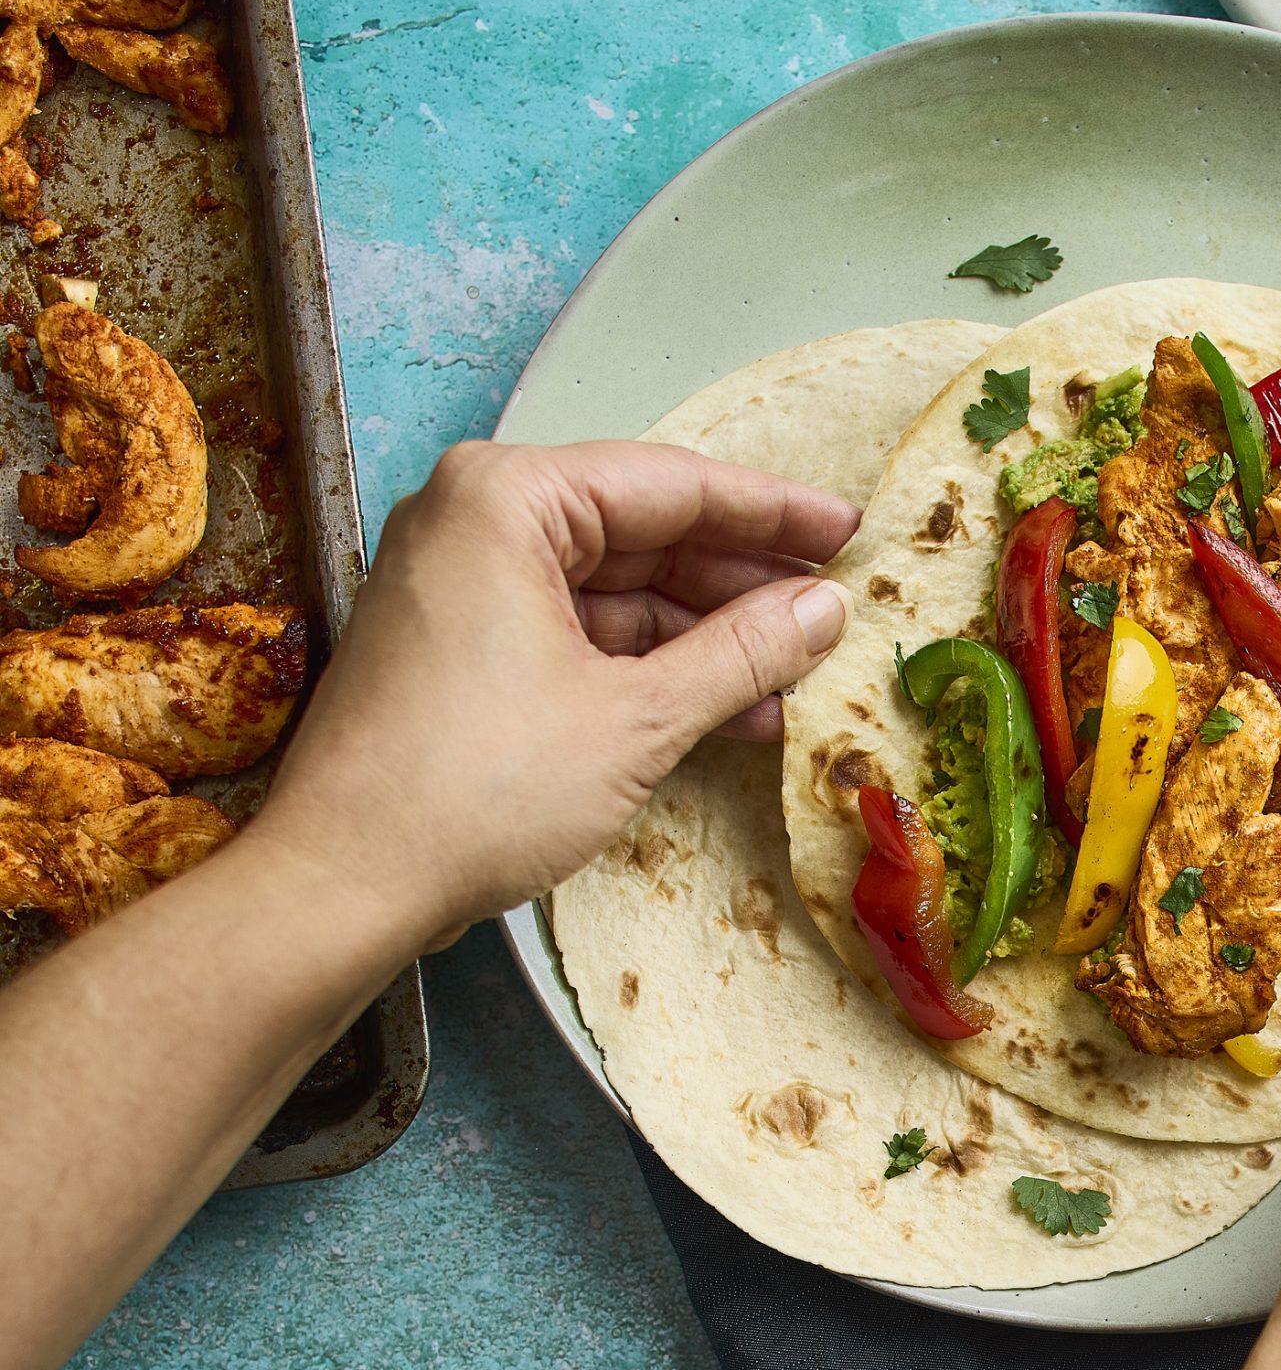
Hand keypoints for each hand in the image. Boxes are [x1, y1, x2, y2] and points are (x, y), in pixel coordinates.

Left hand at [253, 439, 856, 952]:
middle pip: (645, 532)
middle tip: (835, 604)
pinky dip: (651, 665)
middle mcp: (475, 521)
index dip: (774, 513)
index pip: (673, 483)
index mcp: (506, 498)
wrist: (341, 886)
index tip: (849, 530)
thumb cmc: (470, 789)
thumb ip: (744, 650)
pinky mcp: (461, 646)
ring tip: (798, 669)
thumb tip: (824, 608)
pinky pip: (580, 631)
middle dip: (743, 580)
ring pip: (618, 588)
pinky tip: (730, 705)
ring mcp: (463, 584)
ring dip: (707, 633)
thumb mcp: (637, 717)